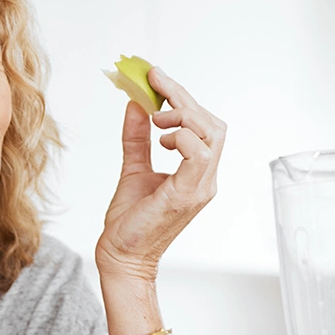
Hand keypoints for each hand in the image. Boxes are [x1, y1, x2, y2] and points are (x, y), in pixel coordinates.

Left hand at [95, 68, 226, 280]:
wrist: (121, 257)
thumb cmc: (129, 222)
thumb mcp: (133, 168)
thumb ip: (137, 138)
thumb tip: (135, 105)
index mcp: (197, 173)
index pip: (204, 126)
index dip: (183, 98)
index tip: (157, 77)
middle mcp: (205, 179)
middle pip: (212, 124)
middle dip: (184, 98)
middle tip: (155, 83)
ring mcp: (200, 188)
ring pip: (210, 134)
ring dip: (182, 116)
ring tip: (156, 119)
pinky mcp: (187, 195)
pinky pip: (197, 154)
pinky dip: (181, 137)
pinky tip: (160, 140)